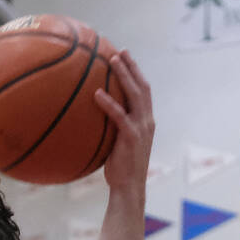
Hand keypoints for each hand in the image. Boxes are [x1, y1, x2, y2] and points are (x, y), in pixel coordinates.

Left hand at [94, 50, 154, 197]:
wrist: (128, 187)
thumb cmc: (119, 168)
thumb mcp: (117, 144)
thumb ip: (112, 128)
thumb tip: (92, 117)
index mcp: (146, 121)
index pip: (144, 92)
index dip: (136, 73)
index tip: (125, 58)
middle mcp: (147, 121)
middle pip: (142, 87)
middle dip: (132, 67)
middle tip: (120, 52)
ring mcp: (141, 128)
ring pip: (135, 95)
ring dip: (124, 76)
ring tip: (112, 61)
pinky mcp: (132, 137)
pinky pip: (120, 115)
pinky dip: (109, 103)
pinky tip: (97, 93)